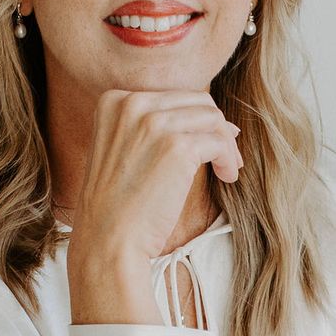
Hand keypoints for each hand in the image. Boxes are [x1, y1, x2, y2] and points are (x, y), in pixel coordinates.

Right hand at [70, 88, 241, 276]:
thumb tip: (212, 115)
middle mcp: (131, 104)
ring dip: (226, 144)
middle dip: (216, 127)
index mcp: (114, 101)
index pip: (171, 97)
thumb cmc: (118, 205)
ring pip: (212, 118)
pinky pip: (218, 142)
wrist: (107, 238)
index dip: (194, 120)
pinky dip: (228, 159)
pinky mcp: (177, 147)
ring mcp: (154, 123)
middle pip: (196, 100)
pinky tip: (226, 178)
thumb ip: (150, 126)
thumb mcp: (122, 150)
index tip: (204, 144)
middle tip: (225, 156)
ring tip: (227, 169)